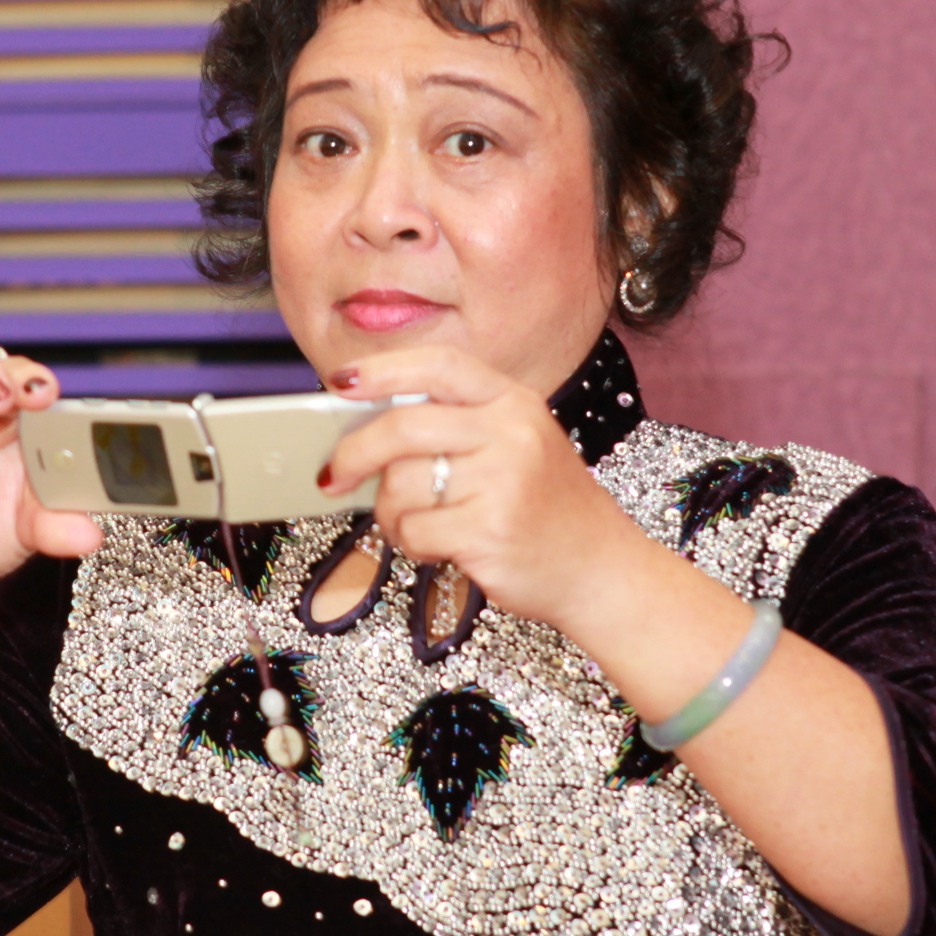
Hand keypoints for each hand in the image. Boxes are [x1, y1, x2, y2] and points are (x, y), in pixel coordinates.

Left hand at [318, 345, 654, 632]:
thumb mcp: (515, 447)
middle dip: (354, 453)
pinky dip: (413, 544)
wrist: (601, 569)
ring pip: (400, 485)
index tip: (340, 383)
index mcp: (513, 401)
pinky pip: (414, 530)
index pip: (438, 365)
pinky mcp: (489, 529)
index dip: (383, 370)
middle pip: (402, 427)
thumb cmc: (544, 510)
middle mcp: (511, 431)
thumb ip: (455, 428)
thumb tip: (362, 428)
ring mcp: (503, 479)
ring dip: (392, 514)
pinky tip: (440, 548)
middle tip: (333, 476)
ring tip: (420, 526)